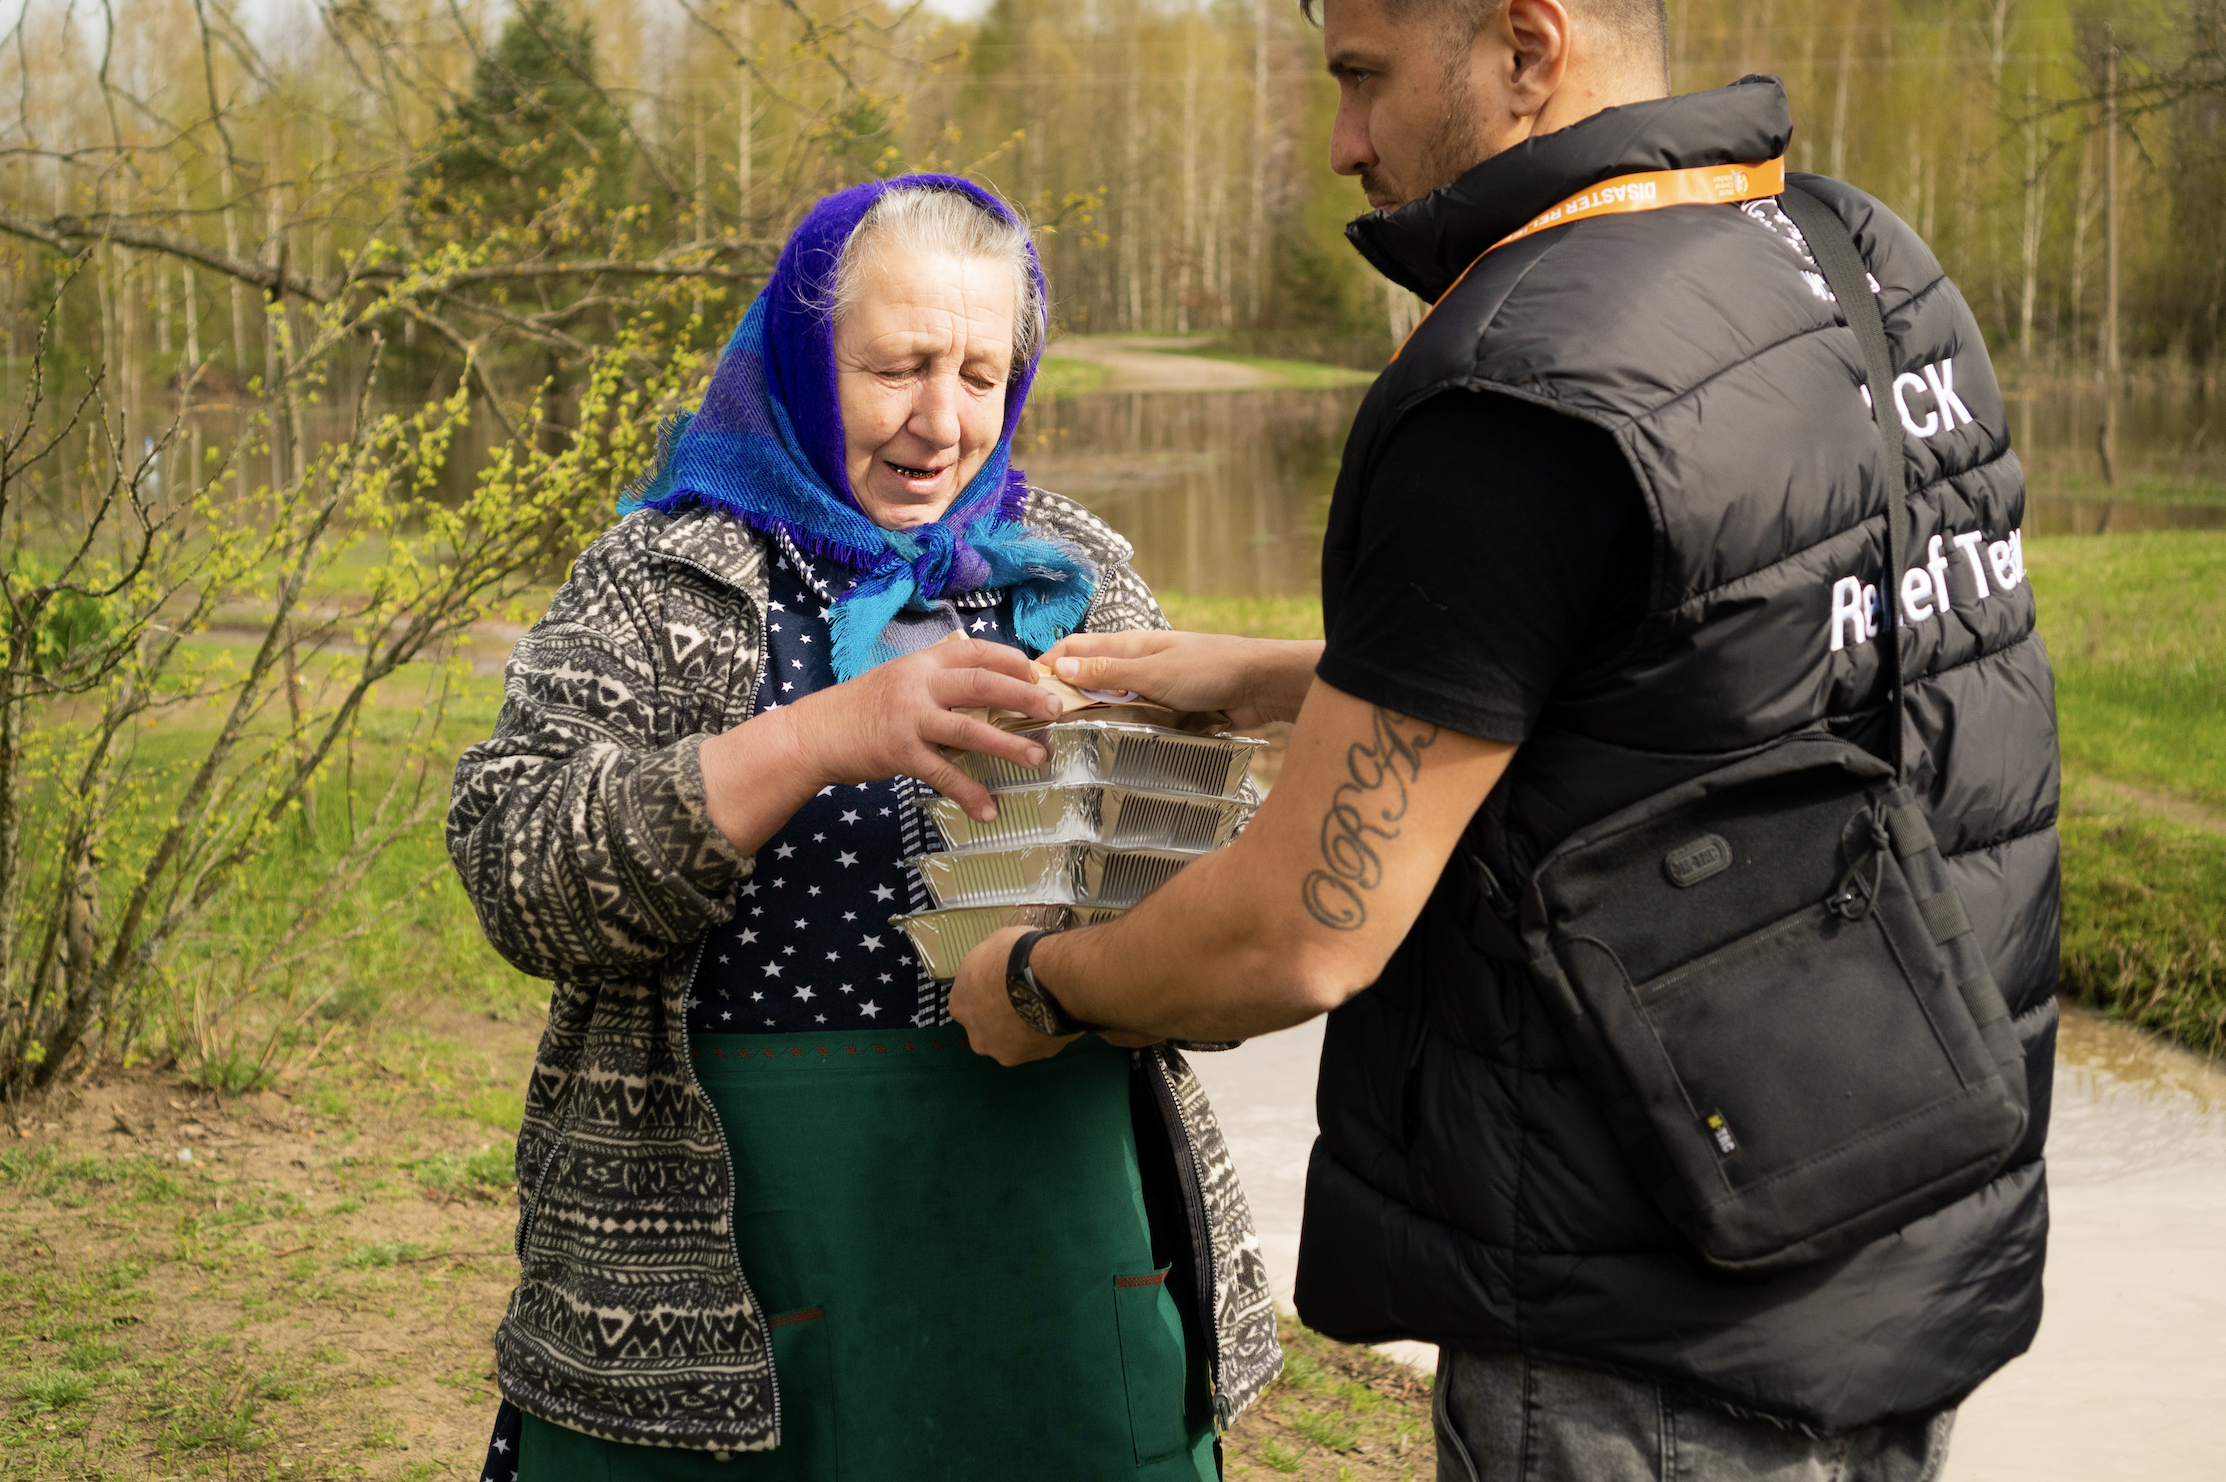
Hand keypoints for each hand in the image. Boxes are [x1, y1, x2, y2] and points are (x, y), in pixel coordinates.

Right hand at [781, 639, 1060, 819]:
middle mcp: (919, 684)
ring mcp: (910, 718)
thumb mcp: (901, 680)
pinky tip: (989, 809)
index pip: (976, 652)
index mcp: (923, 662)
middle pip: (982, 685)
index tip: (1038, 674)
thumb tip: (990, 695)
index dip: (1011, 661)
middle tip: (1054, 709)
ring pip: (970, 730)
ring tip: (1039, 757)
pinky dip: (969, 794)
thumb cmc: (863, 708)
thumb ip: (939, 684)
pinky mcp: (900, 752)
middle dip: (1023, 696)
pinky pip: (944, 774)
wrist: (816, 732)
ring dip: (1009, 744)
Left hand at [950, 925, 1078, 1065]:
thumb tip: (993, 967)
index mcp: (961, 1006)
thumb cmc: (1016, 955)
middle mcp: (978, 1036)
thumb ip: (986, 966)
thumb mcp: (991, 945)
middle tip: (1021, 997)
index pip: (966, 1002)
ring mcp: (1007, 1052)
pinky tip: (1057, 1014)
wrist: (1053, 979)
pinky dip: (1046, 1032)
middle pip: (986, 1029)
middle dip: (1000, 1017)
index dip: (983, 992)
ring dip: (1023, 1028)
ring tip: (1043, 1006)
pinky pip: (1039, 1044)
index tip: (999, 982)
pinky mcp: (1036, 1057)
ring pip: (1013, 1041)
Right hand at [1040, 631, 1322, 728]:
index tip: (1020, 692)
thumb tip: (1059, 668)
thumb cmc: (1210, 668)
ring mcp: (1153, 688)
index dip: (1045, 666)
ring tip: (1064, 746)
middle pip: (1089, 678)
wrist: (1262, 686)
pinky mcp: (1170, 710)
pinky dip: (1122, 731)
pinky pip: (1137, 721)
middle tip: (1037, 727)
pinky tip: (1108, 752)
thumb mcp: (1153, 672)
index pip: (1073, 648)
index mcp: (1128, 645)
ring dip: (1092, 719)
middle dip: (1064, 697)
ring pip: (1111, 703)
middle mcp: (1137, 664)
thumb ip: (1109, 672)